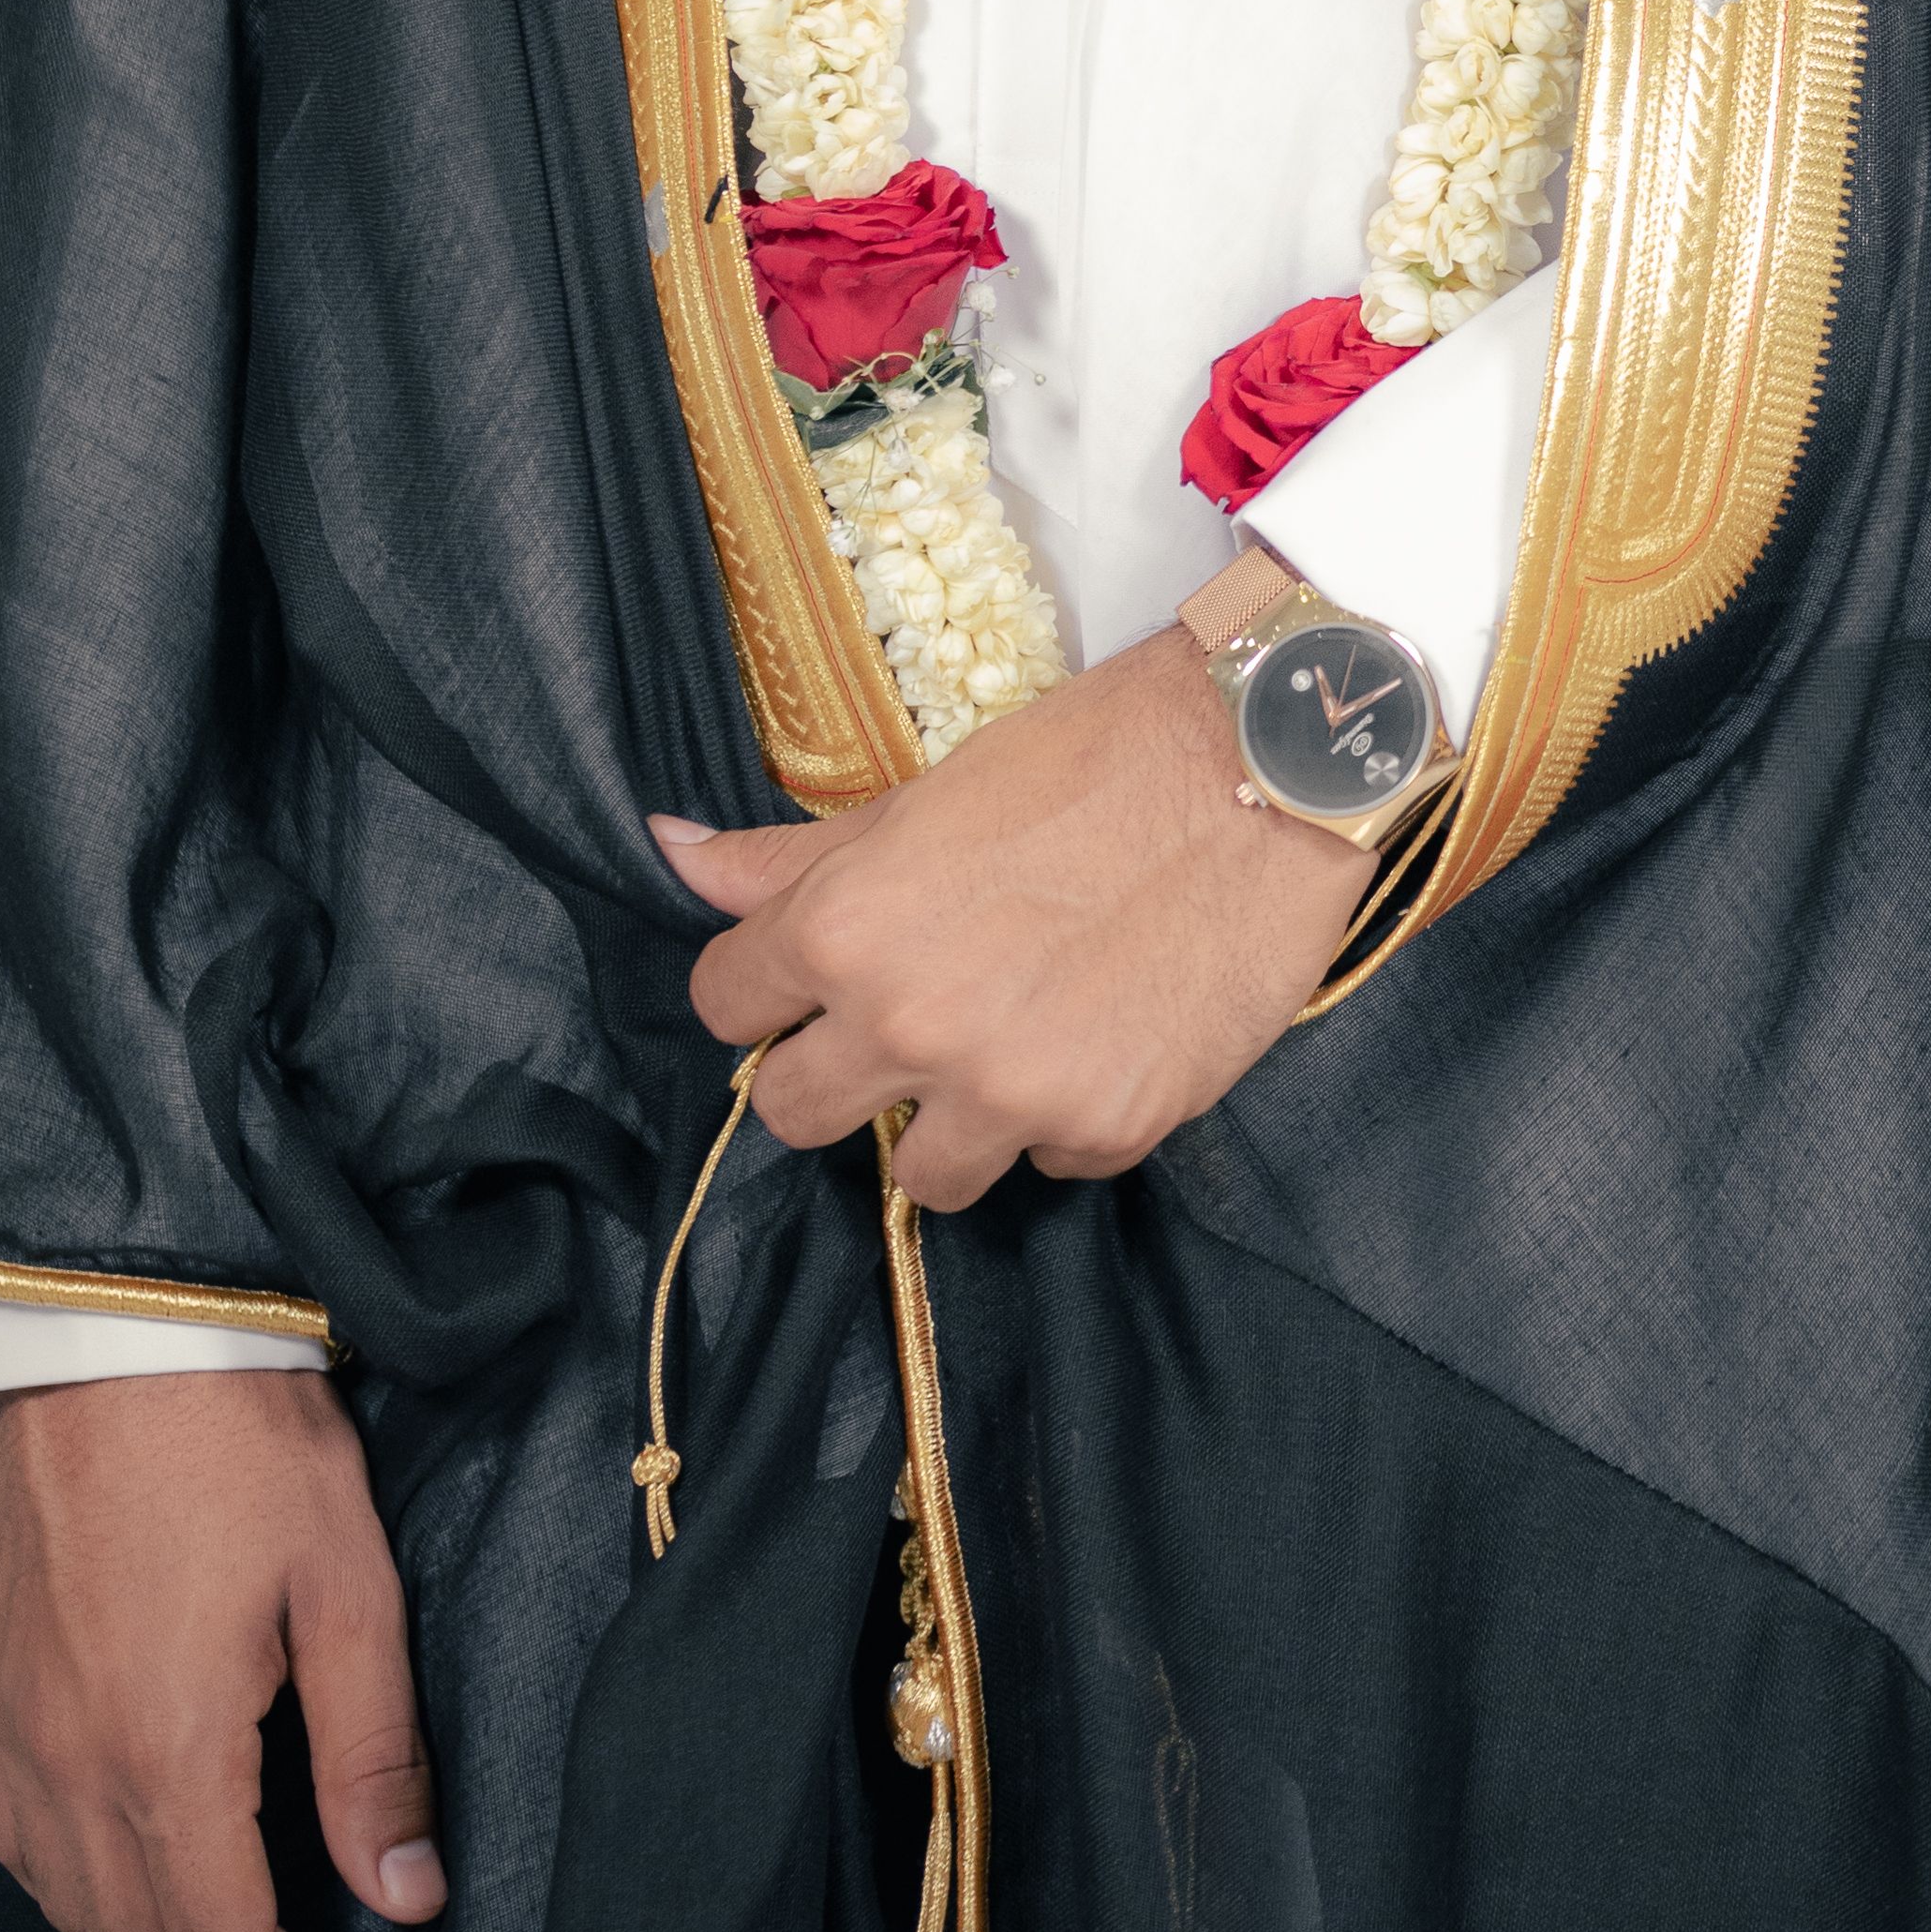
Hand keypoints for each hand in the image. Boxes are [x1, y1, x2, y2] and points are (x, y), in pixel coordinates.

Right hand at [0, 1366, 439, 1931]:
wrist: (110, 1331)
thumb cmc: (243, 1443)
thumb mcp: (349, 1589)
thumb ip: (373, 1757)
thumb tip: (406, 1897)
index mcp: (164, 1757)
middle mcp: (67, 1772)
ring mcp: (9, 1740)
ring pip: (76, 1922)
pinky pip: (23, 1854)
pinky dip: (87, 1908)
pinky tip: (138, 1892)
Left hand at [653, 629, 1356, 1212]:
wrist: (1261, 767)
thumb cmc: (1090, 756)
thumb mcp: (923, 794)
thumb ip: (793, 856)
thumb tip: (669, 854)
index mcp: (847, 930)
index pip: (728, 1008)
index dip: (764, 987)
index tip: (806, 976)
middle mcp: (913, 1027)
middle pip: (794, 1115)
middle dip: (835, 1069)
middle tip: (903, 1016)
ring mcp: (1012, 1093)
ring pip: (918, 1175)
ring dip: (948, 1117)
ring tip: (1010, 1035)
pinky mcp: (1108, 1130)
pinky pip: (1048, 1163)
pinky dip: (1064, 1115)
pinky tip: (1103, 1032)